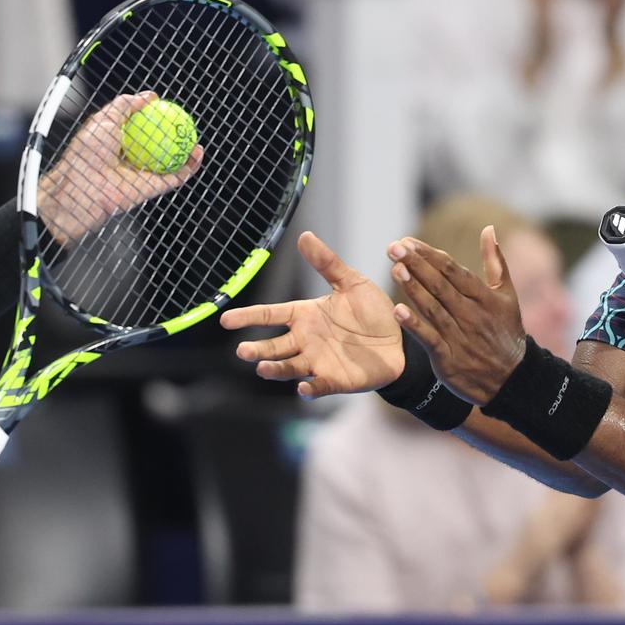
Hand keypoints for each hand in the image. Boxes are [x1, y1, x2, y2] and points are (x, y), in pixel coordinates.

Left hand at [37, 90, 202, 244]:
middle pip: (158, 144)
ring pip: (170, 161)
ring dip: (186, 150)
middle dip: (173, 135)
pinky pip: (175, 177)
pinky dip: (189, 167)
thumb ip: (125, 105)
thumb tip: (148, 97)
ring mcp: (142, 174)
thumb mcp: (104, 118)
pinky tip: (197, 153)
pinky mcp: (151, 189)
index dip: (154, 117)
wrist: (82, 187)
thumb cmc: (86, 153)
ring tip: (195, 136)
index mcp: (117, 142)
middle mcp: (131, 158)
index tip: (166, 106)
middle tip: (184, 122)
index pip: (140, 127)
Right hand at [219, 230, 402, 398]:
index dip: (248, 317)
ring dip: (275, 369)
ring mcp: (318, 362)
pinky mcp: (335, 380)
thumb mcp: (351, 282)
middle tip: (242, 351)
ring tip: (263, 368)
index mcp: (305, 315)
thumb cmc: (372, 311)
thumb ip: (327, 263)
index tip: (225, 319)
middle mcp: (306, 341)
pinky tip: (303, 388)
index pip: (270, 315)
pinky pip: (319, 386)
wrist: (400, 339)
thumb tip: (304, 236)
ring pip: (290, 367)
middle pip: (274, 347)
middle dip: (257, 350)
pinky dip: (310, 388)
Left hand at [389, 227, 528, 405]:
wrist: (511, 379)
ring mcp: (460, 336)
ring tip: (395, 269)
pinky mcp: (449, 358)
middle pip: (440, 285)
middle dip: (416, 264)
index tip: (408, 241)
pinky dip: (414, 326)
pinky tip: (398, 311)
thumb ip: (495, 262)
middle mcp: (471, 314)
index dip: (429, 255)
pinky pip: (430, 339)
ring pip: (433, 308)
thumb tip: (489, 229)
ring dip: (413, 288)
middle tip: (394, 247)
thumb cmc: (506, 332)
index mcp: (484, 297)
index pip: (453, 270)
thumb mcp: (507, 296)